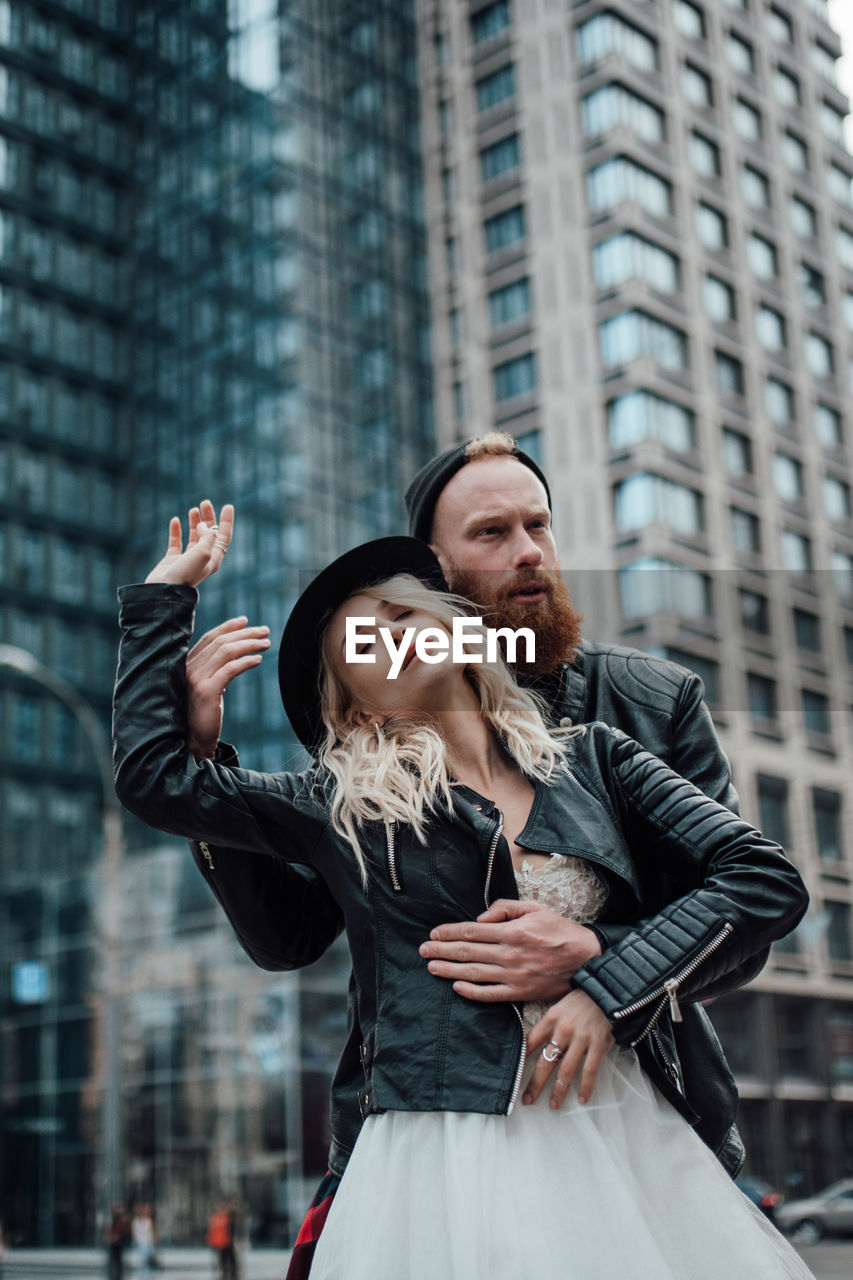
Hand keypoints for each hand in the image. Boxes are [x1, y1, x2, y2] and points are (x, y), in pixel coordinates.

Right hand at [145, 500, 233, 585]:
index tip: (228, 506)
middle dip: (209, 518)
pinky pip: (176, 542)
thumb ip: (207, 537)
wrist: (164, 591)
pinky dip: (176, 531)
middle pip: (209, 534)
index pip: (224, 537)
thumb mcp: (203, 553)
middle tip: (205, 503)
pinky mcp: (172, 560)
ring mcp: (187, 559)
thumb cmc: (186, 574)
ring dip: (195, 522)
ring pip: (194, 536)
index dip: (227, 522)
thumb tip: (203, 526)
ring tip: (194, 510)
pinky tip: (175, 520)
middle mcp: (202, 558)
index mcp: (213, 559)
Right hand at [186, 617, 271, 758]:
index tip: (245, 620)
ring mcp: (196, 679)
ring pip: (226, 652)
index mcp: (187, 664)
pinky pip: (230, 669)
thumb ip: (213, 668)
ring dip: (249, 644)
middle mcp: (189, 668)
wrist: (193, 740)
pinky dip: (246, 661)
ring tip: (266, 644)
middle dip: (245, 633)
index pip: (209, 638)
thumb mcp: (207, 685)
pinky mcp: (206, 691)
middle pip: (221, 642)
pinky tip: (258, 660)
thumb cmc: (203, 713)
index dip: (228, 627)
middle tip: (265, 631)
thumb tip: (233, 650)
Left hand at [419, 899, 601, 1002]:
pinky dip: (471, 992)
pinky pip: (490, 994)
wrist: (585, 961)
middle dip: (441, 951)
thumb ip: (506, 908)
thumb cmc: (560, 931)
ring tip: (432, 968)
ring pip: (474, 973)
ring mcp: (513, 976)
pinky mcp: (520, 993)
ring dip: (449, 971)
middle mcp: (509, 954)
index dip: (449, 932)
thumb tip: (481, 918)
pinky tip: (456, 988)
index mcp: (512, 932)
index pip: (472, 930)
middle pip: (467, 952)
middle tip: (422, 951)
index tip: (434, 934)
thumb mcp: (535, 908)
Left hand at [523, 989, 613, 1108]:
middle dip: (535, 1084)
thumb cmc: (581, 1000)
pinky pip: (590, 1071)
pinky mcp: (598, 1045)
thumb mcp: (559, 1007)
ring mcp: (581, 1039)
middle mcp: (563, 1031)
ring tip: (554, 1105)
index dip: (520, 1060)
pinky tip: (582, 1099)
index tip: (513, 1075)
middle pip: (545, 1062)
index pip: (530, 1042)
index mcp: (550, 1019)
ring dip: (558, 1091)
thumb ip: (549, 1026)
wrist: (607, 992)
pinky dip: (586, 1087)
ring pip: (566, 1071)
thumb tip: (536, 1045)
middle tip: (528, 1100)